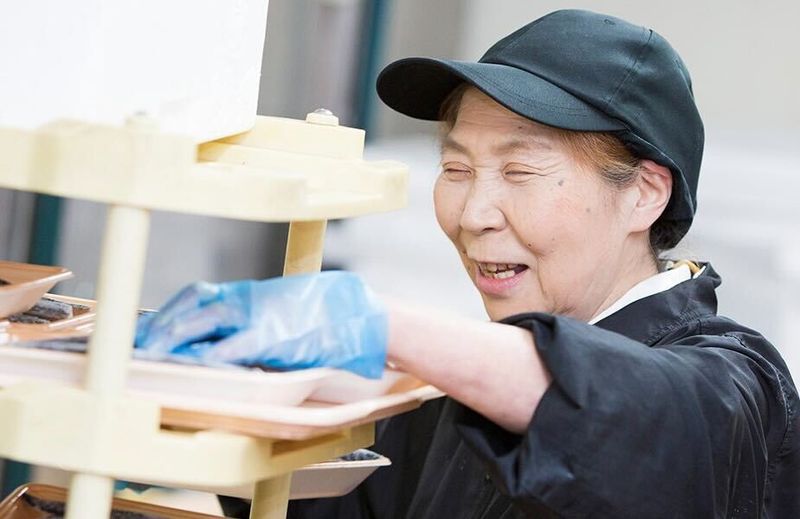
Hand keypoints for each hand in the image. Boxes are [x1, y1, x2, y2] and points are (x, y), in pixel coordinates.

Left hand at [134, 271, 386, 377]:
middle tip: (138, 348)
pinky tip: (194, 364)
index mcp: (249, 292)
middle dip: (161, 328)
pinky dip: (210, 355)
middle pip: (191, 308)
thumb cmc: (323, 312)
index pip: (196, 296)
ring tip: (153, 357)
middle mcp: (248, 299)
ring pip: (204, 323)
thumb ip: (251, 316)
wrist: (360, 312)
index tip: (148, 329)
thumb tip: (221, 335)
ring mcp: (260, 316)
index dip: (168, 312)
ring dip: (175, 339)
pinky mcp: (274, 337)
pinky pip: (233, 346)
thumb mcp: (281, 306)